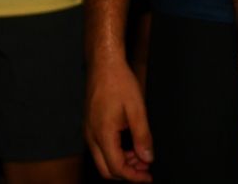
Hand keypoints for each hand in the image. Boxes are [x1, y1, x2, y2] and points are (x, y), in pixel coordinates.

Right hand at [85, 54, 153, 181]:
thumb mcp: (137, 110)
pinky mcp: (91, 126)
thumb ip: (142, 136)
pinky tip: (130, 145)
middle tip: (146, 169)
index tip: (148, 176)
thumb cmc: (120, 83)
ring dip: (122, 162)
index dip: (133, 176)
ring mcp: (89, 132)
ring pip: (103, 159)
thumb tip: (147, 158)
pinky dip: (116, 152)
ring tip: (141, 155)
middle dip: (127, 173)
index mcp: (103, 134)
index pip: (116, 168)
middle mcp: (92, 137)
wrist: (104, 65)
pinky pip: (101, 148)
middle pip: (106, 169)